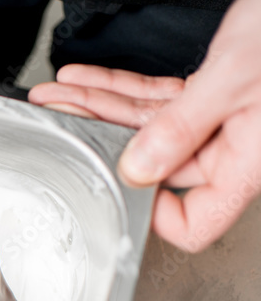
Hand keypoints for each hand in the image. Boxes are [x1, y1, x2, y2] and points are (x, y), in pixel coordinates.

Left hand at [28, 0, 260, 251]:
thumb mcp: (230, 80)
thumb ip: (182, 127)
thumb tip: (138, 170)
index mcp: (245, 162)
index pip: (194, 221)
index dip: (152, 213)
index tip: (113, 184)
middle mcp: (231, 148)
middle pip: (153, 163)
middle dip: (101, 136)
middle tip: (59, 119)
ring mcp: (220, 121)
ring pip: (146, 126)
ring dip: (100, 106)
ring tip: (60, 95)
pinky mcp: (213, 94)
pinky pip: (157, 99)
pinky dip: (122, 88)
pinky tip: (86, 79)